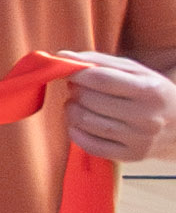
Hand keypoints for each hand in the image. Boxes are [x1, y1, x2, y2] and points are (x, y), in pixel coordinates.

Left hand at [65, 53, 172, 170]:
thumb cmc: (151, 93)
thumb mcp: (136, 71)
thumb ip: (99, 61)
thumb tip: (62, 55)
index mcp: (150, 91)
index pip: (101, 79)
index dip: (77, 74)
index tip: (70, 72)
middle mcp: (147, 118)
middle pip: (90, 100)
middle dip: (75, 91)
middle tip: (77, 88)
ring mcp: (139, 140)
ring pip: (84, 122)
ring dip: (72, 109)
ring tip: (79, 104)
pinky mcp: (131, 156)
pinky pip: (88, 145)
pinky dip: (76, 131)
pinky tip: (82, 123)